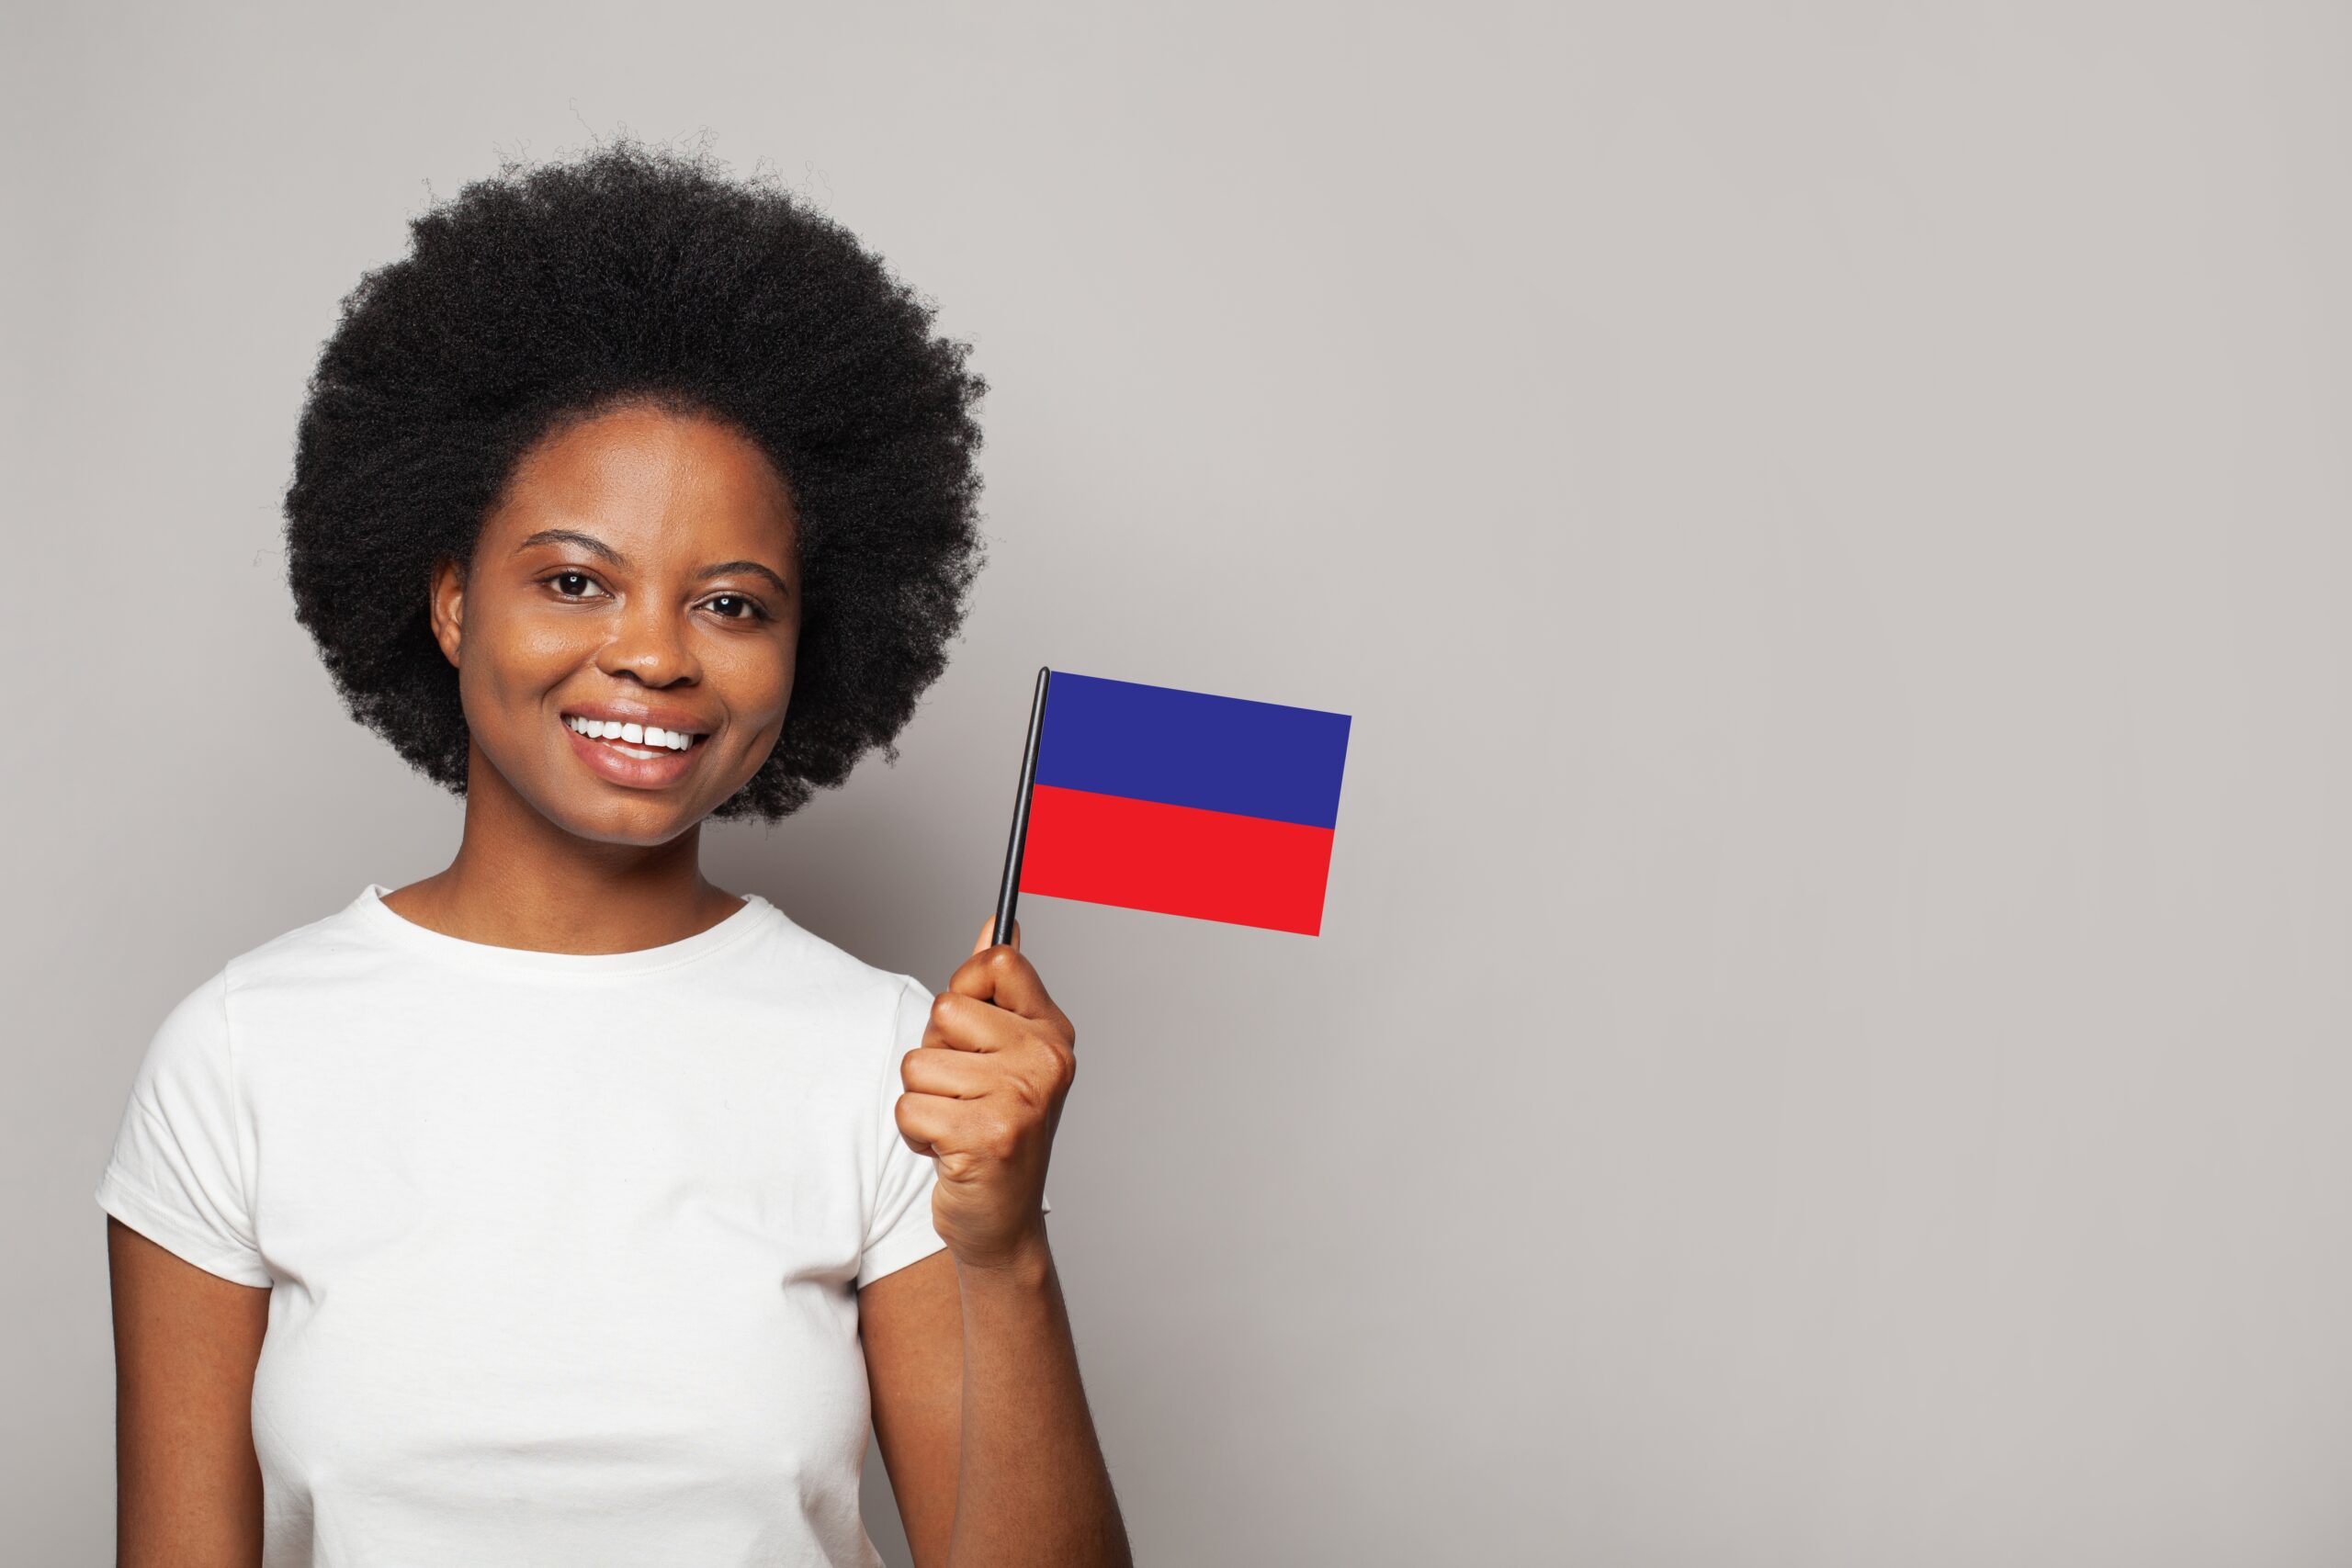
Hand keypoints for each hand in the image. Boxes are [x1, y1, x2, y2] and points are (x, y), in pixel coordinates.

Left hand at [894, 915, 1076, 1270]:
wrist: (1002, 1224)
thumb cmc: (996, 1131)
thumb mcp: (1005, 1054)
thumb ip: (998, 988)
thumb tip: (1000, 922)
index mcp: (1053, 1031)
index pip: (997, 962)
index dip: (965, 991)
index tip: (971, 1032)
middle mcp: (1046, 1059)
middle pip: (945, 1009)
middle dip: (936, 1053)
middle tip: (965, 1093)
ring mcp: (1021, 1098)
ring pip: (919, 1062)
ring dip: (923, 1099)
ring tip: (956, 1125)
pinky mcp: (987, 1137)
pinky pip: (910, 1107)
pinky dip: (916, 1134)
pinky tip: (948, 1151)